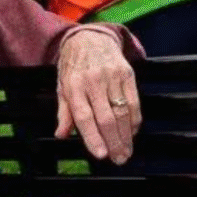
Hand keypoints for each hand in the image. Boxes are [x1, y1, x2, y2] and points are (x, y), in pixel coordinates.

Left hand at [56, 29, 140, 164]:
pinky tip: (132, 133)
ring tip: (126, 152)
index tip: (101, 155)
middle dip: (114, 142)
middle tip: (118, 159)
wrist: (90, 37)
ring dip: (126, 136)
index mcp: (74, 86)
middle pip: (106, 117)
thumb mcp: (62, 86)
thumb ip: (64, 112)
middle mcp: (93, 81)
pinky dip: (135, 120)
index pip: (84, 116)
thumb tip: (62, 135)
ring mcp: (112, 76)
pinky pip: (134, 101)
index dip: (93, 137)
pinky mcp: (127, 73)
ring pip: (122, 112)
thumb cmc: (74, 66)